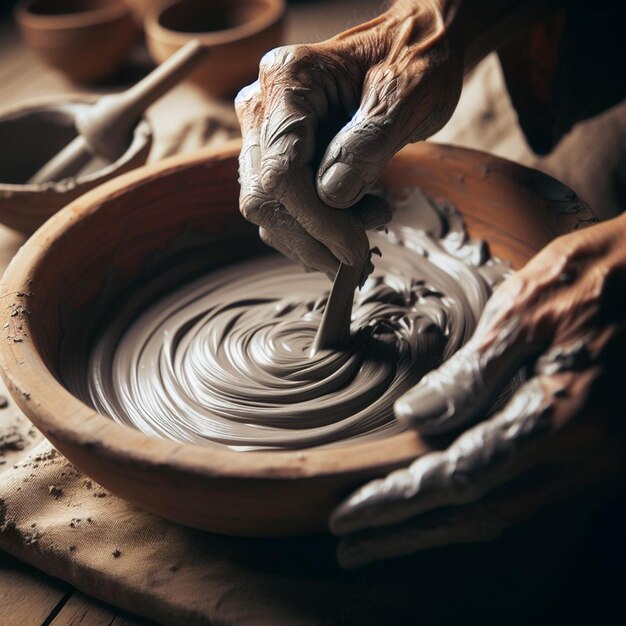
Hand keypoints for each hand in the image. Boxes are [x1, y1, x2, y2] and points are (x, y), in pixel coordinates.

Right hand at [235, 0, 463, 277]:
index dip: (315, 220)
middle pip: (264, 196)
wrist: (413, 51)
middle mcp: (264, 106)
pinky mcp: (279, 156)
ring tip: (370, 221)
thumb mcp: (407, 94)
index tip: (354, 250)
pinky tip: (352, 223)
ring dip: (314, 238)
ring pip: (267, 210)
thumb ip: (369, 143)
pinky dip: (313, 231)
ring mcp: (266, 133)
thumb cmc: (415, 61)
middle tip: (362, 254)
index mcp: (289, 80)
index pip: (281, 169)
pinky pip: (281, 207)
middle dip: (312, 237)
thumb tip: (333, 196)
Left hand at [331, 216, 625, 567]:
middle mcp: (586, 455)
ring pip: (507, 512)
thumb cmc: (594, 277)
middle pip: (482, 512)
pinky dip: (479, 505)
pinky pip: (529, 495)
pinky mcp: (596, 453)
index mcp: (564, 415)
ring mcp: (597, 461)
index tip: (351, 513)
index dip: (402, 497)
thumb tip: (417, 416)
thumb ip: (473, 371)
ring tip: (385, 533)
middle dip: (411, 530)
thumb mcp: (524, 310)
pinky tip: (444, 505)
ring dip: (441, 527)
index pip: (463, 473)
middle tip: (354, 543)